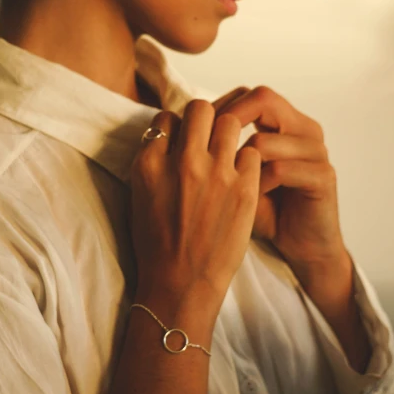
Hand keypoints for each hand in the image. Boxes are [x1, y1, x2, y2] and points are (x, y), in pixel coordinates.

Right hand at [130, 100, 260, 312]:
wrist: (181, 284)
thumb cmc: (156, 243)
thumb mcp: (140, 194)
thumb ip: (154, 159)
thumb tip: (169, 134)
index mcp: (150, 163)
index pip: (167, 118)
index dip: (177, 125)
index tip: (182, 138)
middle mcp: (182, 162)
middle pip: (200, 108)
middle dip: (205, 116)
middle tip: (209, 134)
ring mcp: (216, 174)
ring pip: (230, 122)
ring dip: (229, 131)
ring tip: (227, 150)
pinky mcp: (244, 189)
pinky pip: (252, 152)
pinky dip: (247, 159)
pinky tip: (241, 174)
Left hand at [212, 86, 346, 270]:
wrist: (302, 247)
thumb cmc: (265, 209)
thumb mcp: (238, 173)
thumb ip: (220, 147)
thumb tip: (180, 127)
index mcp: (287, 122)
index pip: (250, 95)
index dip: (221, 106)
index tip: (194, 129)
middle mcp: (305, 129)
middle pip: (263, 99)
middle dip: (227, 121)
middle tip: (206, 148)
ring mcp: (317, 150)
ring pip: (264, 139)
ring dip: (239, 165)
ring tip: (228, 186)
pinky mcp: (323, 176)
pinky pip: (281, 169)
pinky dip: (258, 185)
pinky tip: (249, 200)